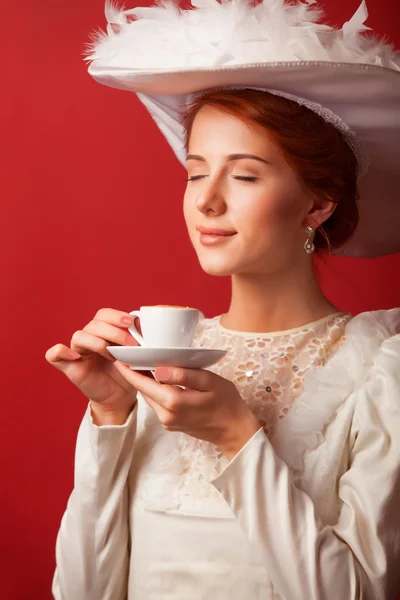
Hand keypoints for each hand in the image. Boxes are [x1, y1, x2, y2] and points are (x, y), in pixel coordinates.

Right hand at [45, 308, 139, 423]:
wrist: (120, 398)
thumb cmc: (128, 373)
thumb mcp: (136, 354)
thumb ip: (137, 339)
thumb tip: (142, 323)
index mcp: (103, 332)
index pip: (103, 314)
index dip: (116, 316)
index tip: (131, 322)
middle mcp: (89, 339)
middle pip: (94, 324)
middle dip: (115, 332)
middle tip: (132, 344)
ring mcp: (76, 352)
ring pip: (79, 336)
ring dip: (98, 343)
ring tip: (114, 356)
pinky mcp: (68, 367)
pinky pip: (53, 355)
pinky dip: (61, 351)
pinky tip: (75, 356)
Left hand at [113, 362, 261, 458]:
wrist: (235, 430)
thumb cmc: (227, 403)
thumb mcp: (209, 381)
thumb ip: (183, 374)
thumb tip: (158, 369)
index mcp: (174, 402)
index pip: (143, 384)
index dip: (129, 370)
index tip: (118, 357)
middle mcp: (166, 415)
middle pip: (144, 391)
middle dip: (135, 374)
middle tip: (129, 355)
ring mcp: (168, 422)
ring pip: (150, 397)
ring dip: (145, 382)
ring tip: (141, 363)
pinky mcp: (171, 424)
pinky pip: (158, 404)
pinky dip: (155, 391)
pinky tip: (158, 379)